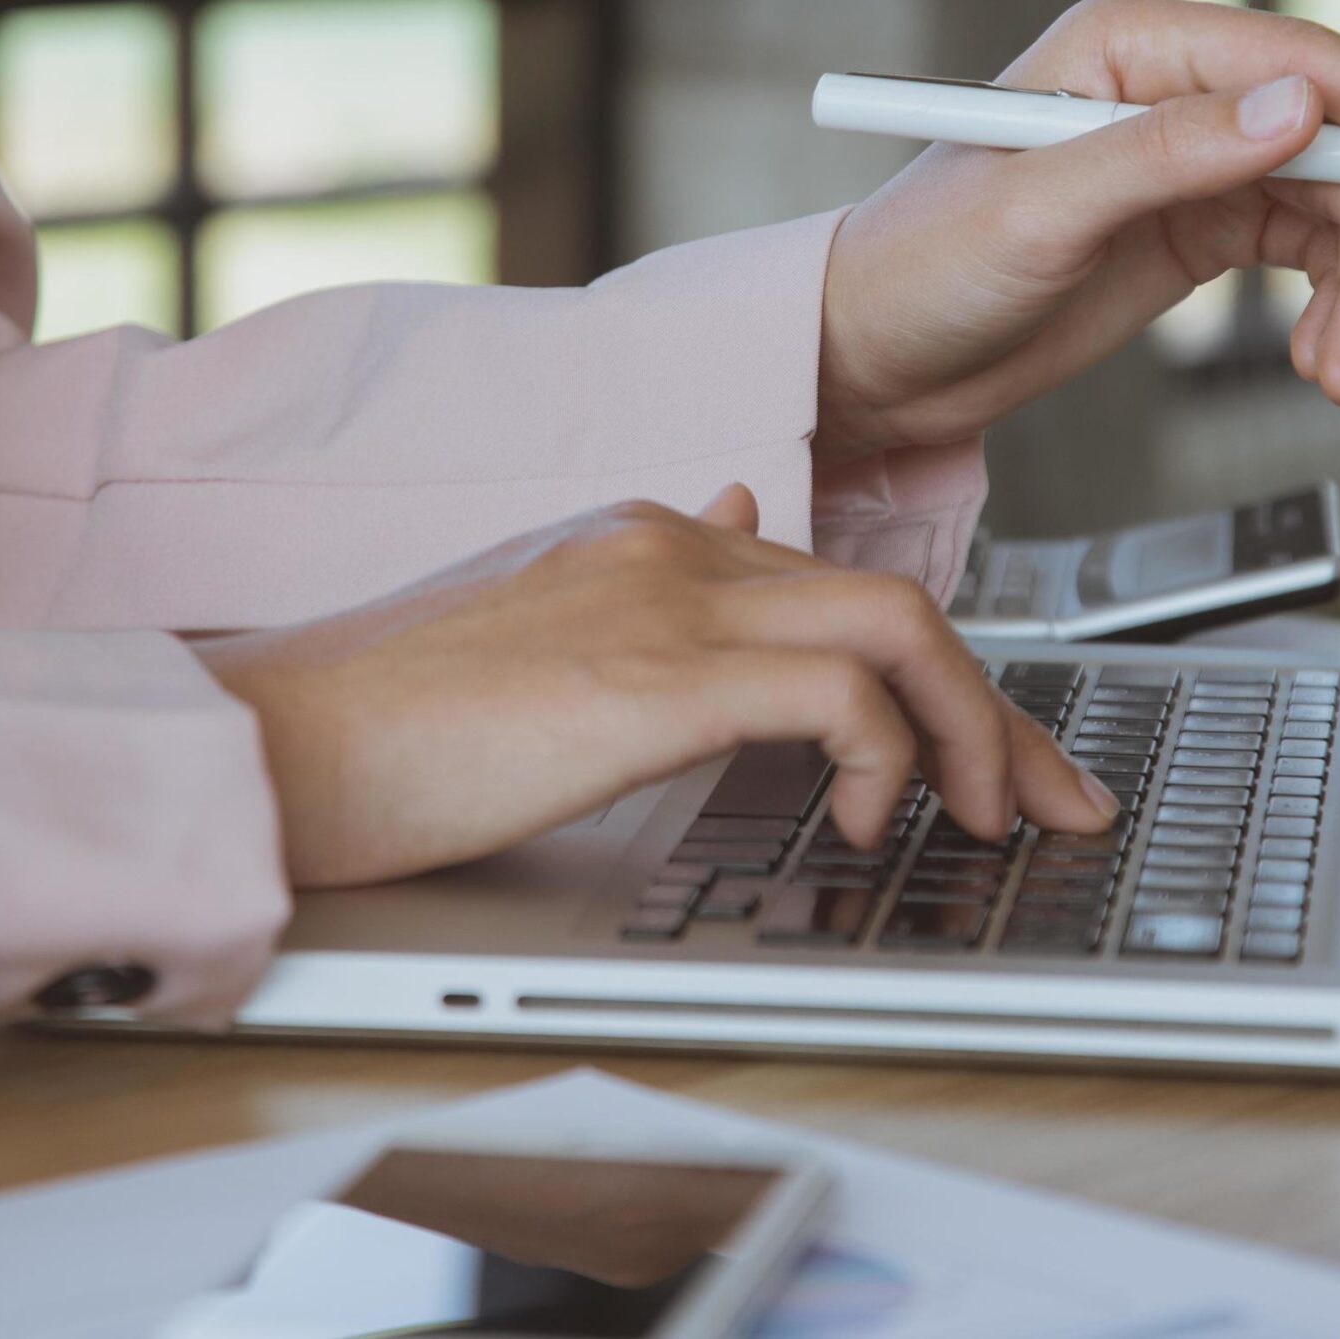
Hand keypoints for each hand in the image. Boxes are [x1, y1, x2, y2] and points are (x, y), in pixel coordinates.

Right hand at [195, 487, 1114, 886]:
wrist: (284, 748)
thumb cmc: (396, 727)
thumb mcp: (542, 639)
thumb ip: (647, 588)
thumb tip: (733, 516)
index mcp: (651, 542)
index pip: (841, 591)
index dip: (941, 679)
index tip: (997, 759)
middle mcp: (673, 547)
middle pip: (895, 605)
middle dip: (998, 714)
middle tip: (1055, 803)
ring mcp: (667, 601)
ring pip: (897, 628)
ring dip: (970, 732)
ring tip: (985, 822)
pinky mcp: (656, 674)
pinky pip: (838, 694)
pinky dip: (879, 758)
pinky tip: (855, 823)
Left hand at [816, 0, 1339, 459]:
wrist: (876, 359)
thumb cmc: (923, 268)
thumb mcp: (1039, 212)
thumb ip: (1167, 156)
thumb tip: (1296, 109)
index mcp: (1129, 45)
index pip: (1294, 61)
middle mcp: (1173, 88)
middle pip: (1338, 142)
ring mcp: (1193, 159)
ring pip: (1337, 208)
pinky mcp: (1198, 228)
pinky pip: (1308, 255)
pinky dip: (1334, 312)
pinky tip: (1327, 367)